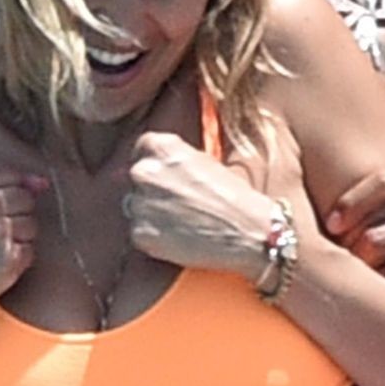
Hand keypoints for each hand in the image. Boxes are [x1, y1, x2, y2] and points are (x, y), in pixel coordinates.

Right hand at [0, 165, 46, 325]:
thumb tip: (41, 183)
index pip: (6, 173)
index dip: (12, 186)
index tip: (5, 202)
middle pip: (24, 197)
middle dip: (17, 213)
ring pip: (31, 224)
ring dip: (19, 238)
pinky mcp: (8, 260)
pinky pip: (30, 250)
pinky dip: (18, 259)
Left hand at [127, 132, 272, 276]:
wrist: (249, 231)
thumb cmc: (235, 196)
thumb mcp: (205, 161)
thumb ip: (175, 161)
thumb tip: (157, 168)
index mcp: (161, 146)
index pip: (142, 149)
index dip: (156, 165)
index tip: (167, 178)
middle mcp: (144, 171)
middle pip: (138, 179)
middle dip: (152, 191)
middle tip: (179, 206)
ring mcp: (140, 203)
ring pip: (135, 207)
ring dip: (151, 215)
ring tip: (182, 224)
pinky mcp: (140, 233)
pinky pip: (139, 234)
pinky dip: (154, 239)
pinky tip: (180, 239)